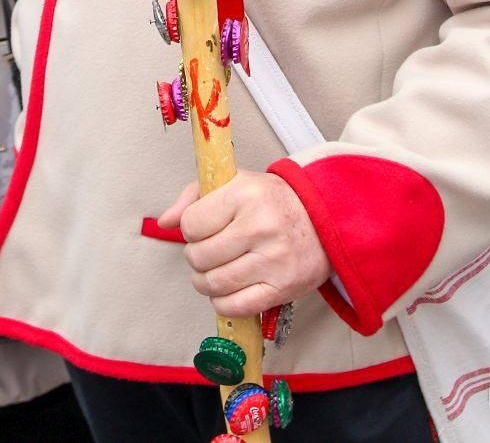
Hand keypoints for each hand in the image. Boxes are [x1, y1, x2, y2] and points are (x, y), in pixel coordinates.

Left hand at [158, 169, 331, 318]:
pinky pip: (236, 306)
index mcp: (245, 194)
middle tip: (208, 251)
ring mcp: (273, 260)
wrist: (324, 217)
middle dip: (196, 257)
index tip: (203, 227)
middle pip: (199, 257)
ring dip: (206, 281)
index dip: (190, 229)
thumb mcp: (235, 183)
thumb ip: (194, 198)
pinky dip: (223, 302)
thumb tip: (165, 222)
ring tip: (216, 270)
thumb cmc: (272, 200)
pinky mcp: (283, 288)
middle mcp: (259, 227)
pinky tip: (229, 288)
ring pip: (214, 284)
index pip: (191, 224)